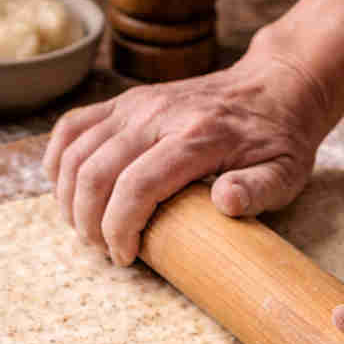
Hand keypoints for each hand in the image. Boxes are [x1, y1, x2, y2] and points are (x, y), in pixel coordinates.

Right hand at [42, 46, 331, 265]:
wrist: (275, 87)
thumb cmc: (278, 139)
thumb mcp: (285, 172)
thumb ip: (258, 190)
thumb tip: (226, 202)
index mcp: (197, 136)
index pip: (137, 186)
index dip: (119, 229)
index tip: (126, 256)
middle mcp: (158, 114)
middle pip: (96, 172)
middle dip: (90, 223)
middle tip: (104, 250)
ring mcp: (135, 104)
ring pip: (76, 152)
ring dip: (70, 199)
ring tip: (87, 230)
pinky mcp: (123, 101)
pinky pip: (71, 127)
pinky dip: (59, 162)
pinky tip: (67, 191)